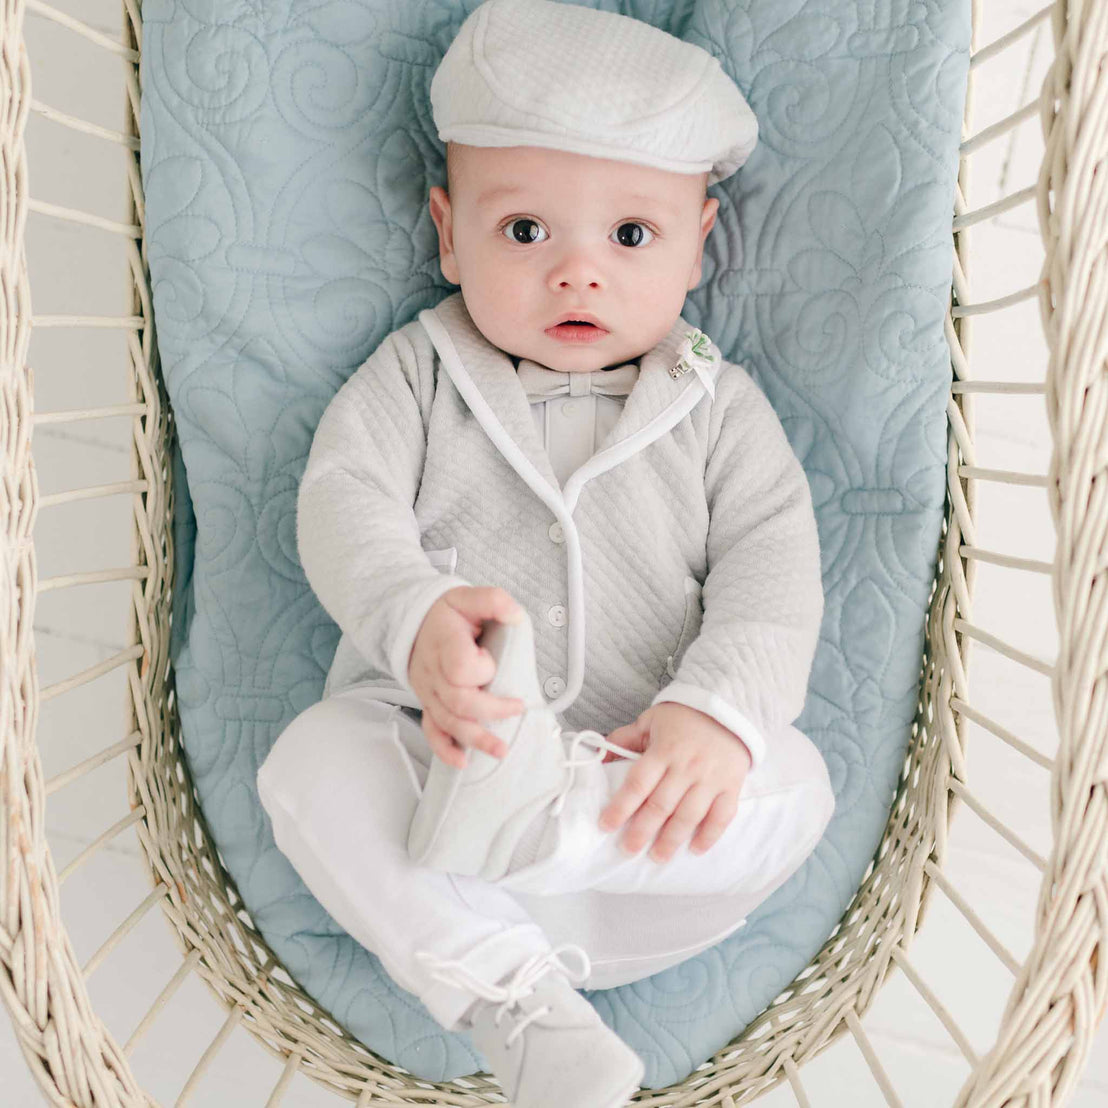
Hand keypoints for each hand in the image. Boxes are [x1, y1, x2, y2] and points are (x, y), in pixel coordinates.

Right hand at [407, 586, 527, 768]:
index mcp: (444, 644)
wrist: (415, 623)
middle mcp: (433, 672)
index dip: (482, 669)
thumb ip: (493, 601)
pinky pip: (432, 731)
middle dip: (491, 711)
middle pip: (458, 701)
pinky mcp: (429, 704)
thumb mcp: (468, 597)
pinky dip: (445, 750)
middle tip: (518, 708)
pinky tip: (463, 762)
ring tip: (501, 751)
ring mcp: (429, 691)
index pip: (460, 667)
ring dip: (475, 739)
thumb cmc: (447, 614)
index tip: (494, 660)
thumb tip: (515, 615)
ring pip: (448, 722)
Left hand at [597, 703, 751, 862]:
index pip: (638, 783)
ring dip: (672, 840)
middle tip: (628, 850)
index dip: (620, 806)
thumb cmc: (683, 717)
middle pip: (661, 805)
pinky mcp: (731, 786)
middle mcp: (687, 767)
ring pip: (689, 815)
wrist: (729, 708)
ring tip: (657, 857)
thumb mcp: (650, 720)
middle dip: (642, 831)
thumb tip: (599, 757)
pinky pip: (722, 816)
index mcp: (663, 750)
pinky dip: (709, 835)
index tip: (606, 825)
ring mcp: (711, 778)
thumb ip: (625, 738)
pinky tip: (695, 849)